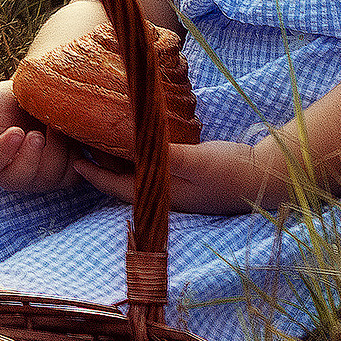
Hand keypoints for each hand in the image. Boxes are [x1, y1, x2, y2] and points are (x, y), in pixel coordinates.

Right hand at [0, 80, 79, 192]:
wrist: (40, 102)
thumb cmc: (8, 102)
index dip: (4, 150)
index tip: (17, 132)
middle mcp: (11, 174)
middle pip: (20, 178)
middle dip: (32, 157)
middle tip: (38, 135)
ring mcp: (38, 179)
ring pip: (49, 176)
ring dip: (56, 149)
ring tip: (56, 124)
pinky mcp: (63, 178)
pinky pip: (72, 176)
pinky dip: (74, 155)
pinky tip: (70, 136)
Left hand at [71, 139, 281, 214]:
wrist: (267, 177)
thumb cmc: (231, 169)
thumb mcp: (196, 160)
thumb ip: (165, 155)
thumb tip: (132, 148)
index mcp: (164, 196)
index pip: (119, 187)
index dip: (94, 175)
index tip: (73, 162)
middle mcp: (167, 197)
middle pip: (125, 183)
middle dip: (103, 168)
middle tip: (81, 146)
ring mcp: (179, 191)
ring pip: (139, 177)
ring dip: (120, 163)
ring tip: (101, 142)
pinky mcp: (191, 180)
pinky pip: (156, 170)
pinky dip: (142, 158)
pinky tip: (140, 143)